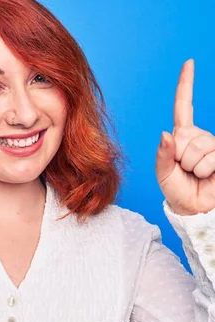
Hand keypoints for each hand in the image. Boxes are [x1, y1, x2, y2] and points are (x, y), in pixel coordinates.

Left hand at [155, 59, 214, 215]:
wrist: (193, 208)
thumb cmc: (177, 190)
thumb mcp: (163, 172)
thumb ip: (163, 154)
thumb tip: (166, 134)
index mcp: (181, 135)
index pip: (184, 105)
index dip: (186, 84)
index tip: (189, 63)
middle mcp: (199, 136)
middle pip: (184, 137)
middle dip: (181, 158)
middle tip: (185, 170)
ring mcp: (213, 145)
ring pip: (198, 149)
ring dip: (193, 166)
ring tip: (196, 174)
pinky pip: (211, 158)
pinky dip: (205, 170)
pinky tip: (209, 175)